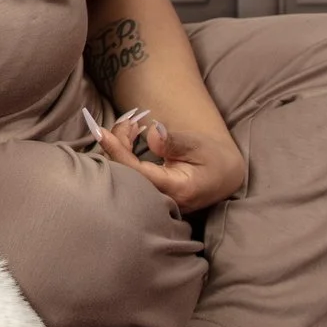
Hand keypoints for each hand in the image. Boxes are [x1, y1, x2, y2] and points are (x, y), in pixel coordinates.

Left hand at [90, 108, 246, 215]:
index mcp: (177, 189)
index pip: (136, 172)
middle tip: (127, 122)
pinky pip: (129, 179)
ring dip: (120, 149)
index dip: (117, 151)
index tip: (101, 132)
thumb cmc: (212, 158)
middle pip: (125, 175)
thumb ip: (174, 142)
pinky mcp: (151, 199)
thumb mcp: (197, 145)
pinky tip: (128, 141)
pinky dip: (124, 157)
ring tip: (130, 127)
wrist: (224, 176)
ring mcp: (156, 203)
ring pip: (124, 177)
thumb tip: (153, 133)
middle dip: (118, 145)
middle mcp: (163, 201)